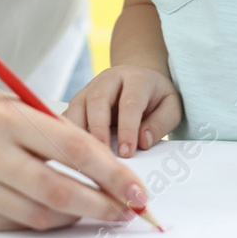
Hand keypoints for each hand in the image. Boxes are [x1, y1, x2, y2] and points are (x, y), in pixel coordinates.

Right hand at [0, 84, 151, 230]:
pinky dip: (41, 220)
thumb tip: (114, 175)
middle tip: (126, 211)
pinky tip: (51, 209)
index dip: (113, 174)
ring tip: (90, 208)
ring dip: (75, 217)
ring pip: (39, 216)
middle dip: (102, 206)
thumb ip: (60, 134)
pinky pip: (15, 225)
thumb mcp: (20, 106)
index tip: (138, 191)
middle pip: (59, 191)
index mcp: (6, 117)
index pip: (74, 150)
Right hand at [62, 65, 181, 157]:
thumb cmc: (156, 97)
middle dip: (98, 129)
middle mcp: (108, 79)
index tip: (126, 152)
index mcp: (135, 79)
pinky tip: (68, 154)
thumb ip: (160, 124)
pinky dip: (65, 134)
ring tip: (82, 158)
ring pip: (76, 107)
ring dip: (77, 132)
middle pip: (97, 100)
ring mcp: (89, 89)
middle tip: (101, 155)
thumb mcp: (171, 107)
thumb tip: (142, 142)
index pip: (129, 103)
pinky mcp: (77, 102)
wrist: (138, 80)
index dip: (127, 128)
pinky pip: (66, 117)